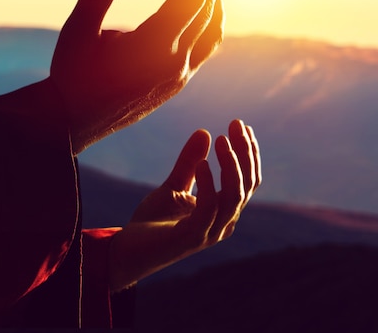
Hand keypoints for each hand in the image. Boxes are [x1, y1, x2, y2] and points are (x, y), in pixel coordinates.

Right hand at [49, 0, 222, 153]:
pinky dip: (209, 30)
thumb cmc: (72, 75)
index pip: (188, 2)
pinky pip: (203, 53)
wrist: (74, 122)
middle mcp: (172, 64)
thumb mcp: (78, 32)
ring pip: (210, 36)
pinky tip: (202, 21)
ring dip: (215, 7)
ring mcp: (177, 78)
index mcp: (151, 48)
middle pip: (204, 15)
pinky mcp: (174, 87)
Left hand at [108, 119, 260, 291]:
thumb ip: (189, 163)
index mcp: (223, 211)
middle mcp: (224, 222)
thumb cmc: (153, 222)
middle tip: (236, 125)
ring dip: (230, 165)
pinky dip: (209, 184)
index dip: (248, 153)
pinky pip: (209, 208)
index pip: (248, 180)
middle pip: (246, 185)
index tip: (241, 125)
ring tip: (220, 139)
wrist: (129, 251)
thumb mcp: (173, 185)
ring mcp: (211, 232)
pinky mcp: (193, 237)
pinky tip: (201, 163)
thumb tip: (205, 132)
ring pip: (234, 196)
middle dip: (244, 153)